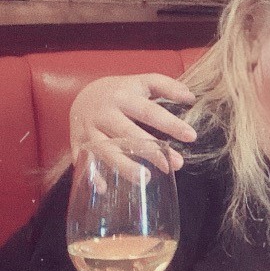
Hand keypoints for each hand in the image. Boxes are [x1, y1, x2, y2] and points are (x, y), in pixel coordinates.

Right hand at [69, 74, 197, 171]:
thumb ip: (166, 86)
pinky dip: (92, 176)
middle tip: (175, 164)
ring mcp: (89, 130)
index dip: (170, 124)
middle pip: (128, 133)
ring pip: (106, 150)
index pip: (149, 111)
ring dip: (125, 166)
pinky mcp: (77, 144)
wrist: (82, 95)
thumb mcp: (142, 82)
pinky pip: (84, 162)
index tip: (191, 136)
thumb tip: (190, 97)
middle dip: (152, 150)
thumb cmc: (120, 91)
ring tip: (146, 179)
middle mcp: (105, 113)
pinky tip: (104, 188)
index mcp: (123, 96)